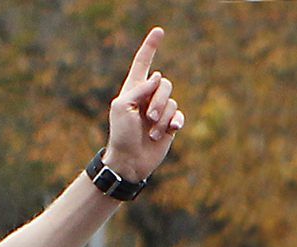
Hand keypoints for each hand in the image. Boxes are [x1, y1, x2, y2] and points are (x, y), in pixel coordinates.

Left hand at [103, 28, 183, 182]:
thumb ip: (139, 89)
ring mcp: (159, 110)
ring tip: (151, 132)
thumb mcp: (122, 107)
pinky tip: (167, 131)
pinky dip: (173, 122)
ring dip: (162, 117)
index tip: (159, 31)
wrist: (128, 161)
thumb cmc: (121, 135)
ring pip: (172, 100)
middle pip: (164, 83)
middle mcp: (147, 97)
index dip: (150, 47)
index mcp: (133, 90)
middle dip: (158, 101)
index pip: (143, 63)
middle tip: (147, 118)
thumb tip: (157, 77)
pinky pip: (179, 114)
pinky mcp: (169, 123)